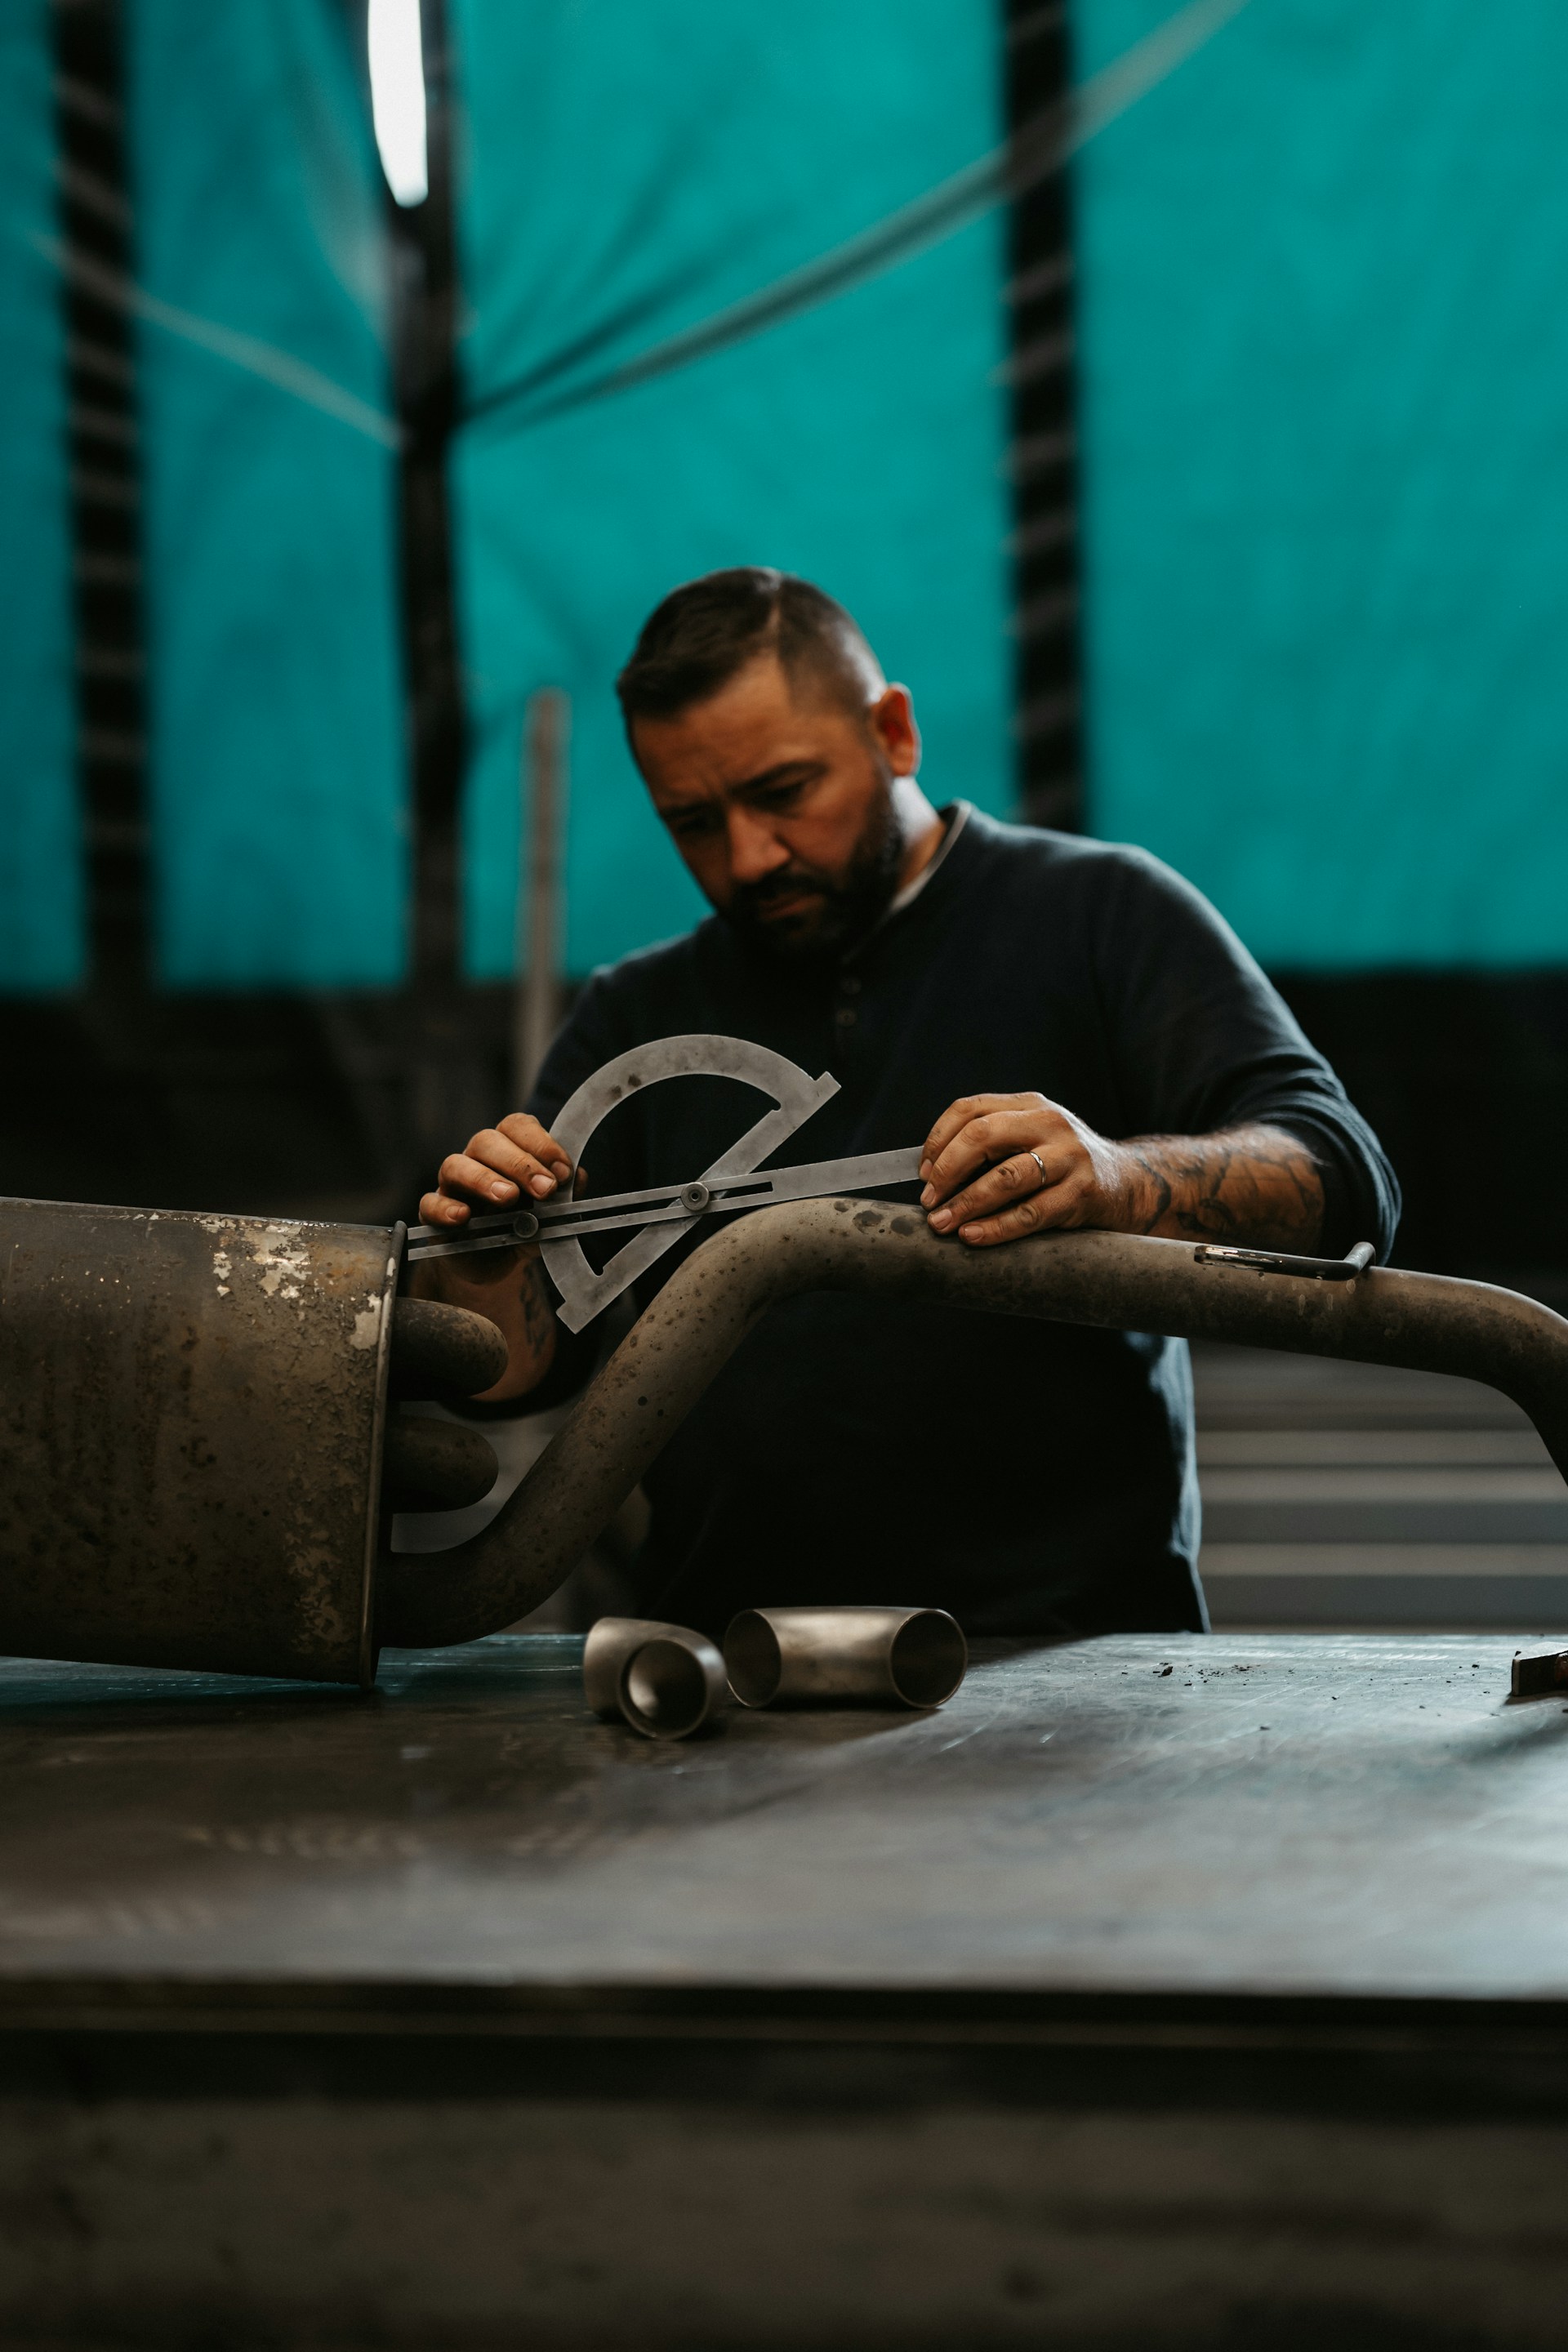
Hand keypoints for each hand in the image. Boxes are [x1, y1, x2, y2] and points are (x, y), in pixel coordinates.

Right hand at [419, 1114, 577, 1239]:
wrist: (495, 1263)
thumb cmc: (522, 1228)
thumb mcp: (550, 1216)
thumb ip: (565, 1198)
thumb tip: (579, 1177)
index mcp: (508, 1149)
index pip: (517, 1126)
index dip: (541, 1144)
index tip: (564, 1172)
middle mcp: (477, 1159)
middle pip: (487, 1141)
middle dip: (520, 1163)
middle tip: (544, 1189)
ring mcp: (452, 1185)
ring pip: (455, 1165)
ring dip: (484, 1179)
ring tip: (508, 1198)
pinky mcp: (434, 1213)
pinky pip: (430, 1203)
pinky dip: (446, 1208)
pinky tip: (464, 1217)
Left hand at [919, 1091, 1142, 1247]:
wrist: (1127, 1185)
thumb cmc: (1063, 1165)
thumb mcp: (1031, 1139)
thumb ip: (991, 1145)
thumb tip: (931, 1175)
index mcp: (1029, 1104)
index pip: (969, 1109)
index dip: (937, 1140)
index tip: (922, 1172)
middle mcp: (1049, 1122)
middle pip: (982, 1135)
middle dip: (946, 1170)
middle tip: (929, 1200)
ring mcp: (1069, 1156)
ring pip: (1005, 1177)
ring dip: (966, 1203)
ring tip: (942, 1223)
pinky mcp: (1081, 1193)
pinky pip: (1030, 1213)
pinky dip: (996, 1227)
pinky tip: (973, 1236)